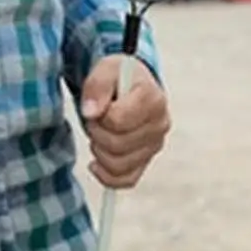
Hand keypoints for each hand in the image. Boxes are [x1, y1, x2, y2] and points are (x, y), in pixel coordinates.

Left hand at [78, 55, 169, 187]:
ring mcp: (154, 146)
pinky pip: (126, 181)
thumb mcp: (106, 69)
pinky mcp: (146, 161)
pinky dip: (106, 176)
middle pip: (117, 145)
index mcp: (153, 99)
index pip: (117, 121)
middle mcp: (160, 125)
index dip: (100, 115)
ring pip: (119, 166)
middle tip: (96, 119)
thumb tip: (91, 112)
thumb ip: (97, 85)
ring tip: (100, 133)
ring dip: (99, 152)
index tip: (99, 105)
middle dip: (97, 132)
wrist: (129, 87)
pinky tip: (96, 162)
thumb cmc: (119, 78)